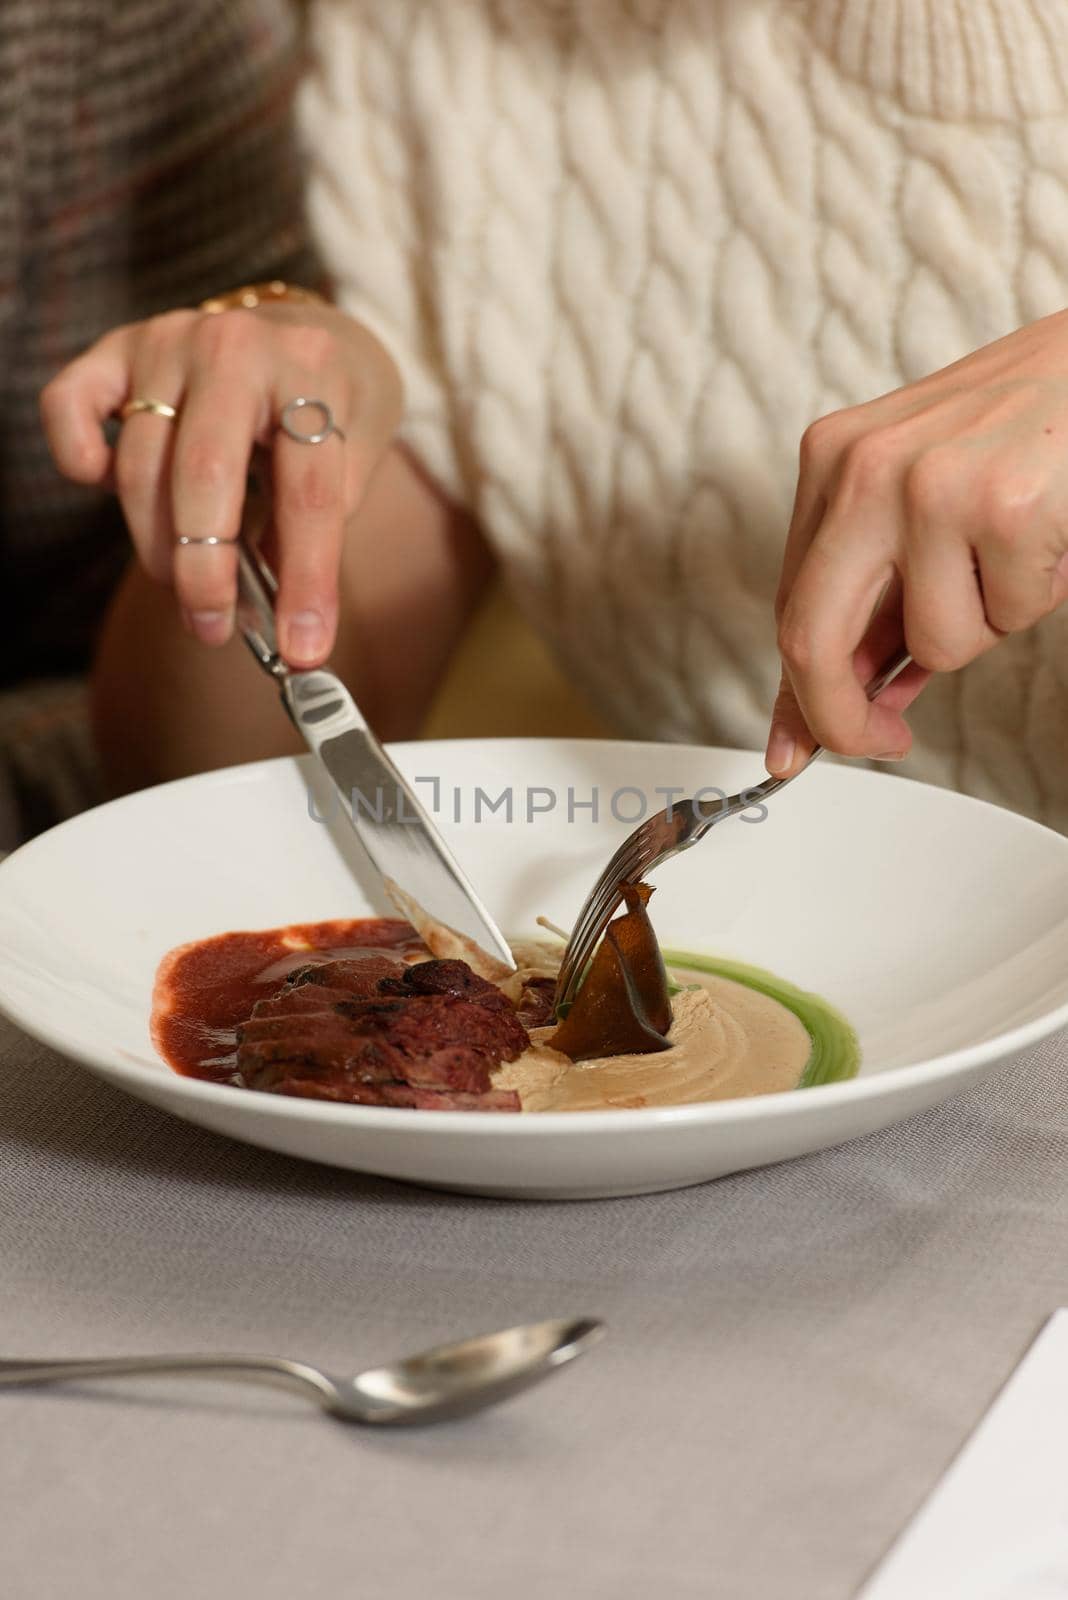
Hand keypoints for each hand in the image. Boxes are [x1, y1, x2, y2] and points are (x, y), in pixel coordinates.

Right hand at [41, 300, 402, 662]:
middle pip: (206, 474)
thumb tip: (280, 618)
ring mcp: (170, 340)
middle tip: (212, 626)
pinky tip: (104, 487)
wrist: (304, 332)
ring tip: (185, 588)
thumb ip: (320, 527)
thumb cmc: (331, 408)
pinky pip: (69, 406)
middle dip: (206, 571)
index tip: (303, 650)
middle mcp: (236, 346)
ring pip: (140, 463)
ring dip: (157, 545)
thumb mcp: (355, 458)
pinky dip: (79, 458)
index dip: (305, 580)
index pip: (308, 494)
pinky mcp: (116, 349)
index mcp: (313, 372)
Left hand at [765, 309, 1067, 776]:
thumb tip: (836, 709)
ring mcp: (930, 484)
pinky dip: (1038, 595)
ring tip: (1011, 557)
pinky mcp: (1003, 503)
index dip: (799, 696)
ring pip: (935, 643)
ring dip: (986, 626)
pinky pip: (1011, 615)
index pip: (790, 608)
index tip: (801, 747)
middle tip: (885, 739)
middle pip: (813, 641)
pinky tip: (1047, 535)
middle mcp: (863, 468)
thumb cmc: (1017, 438)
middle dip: (844, 718)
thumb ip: (879, 602)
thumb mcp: (921, 510)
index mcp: (831, 463)